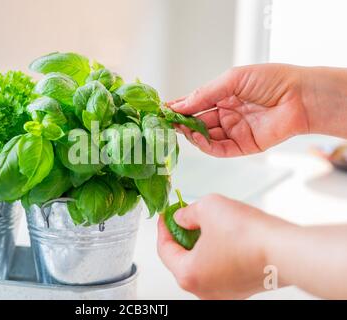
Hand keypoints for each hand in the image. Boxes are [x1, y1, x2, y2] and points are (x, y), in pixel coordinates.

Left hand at [157, 194, 289, 299]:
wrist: (285, 249)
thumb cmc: (248, 235)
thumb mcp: (207, 208)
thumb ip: (188, 213)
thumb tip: (182, 217)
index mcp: (189, 275)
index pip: (164, 250)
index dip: (164, 228)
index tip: (167, 215)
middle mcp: (204, 290)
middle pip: (182, 259)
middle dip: (182, 236)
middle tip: (184, 217)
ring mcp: (224, 292)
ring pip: (202, 264)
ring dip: (199, 244)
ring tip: (205, 223)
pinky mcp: (241, 289)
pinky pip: (220, 269)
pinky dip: (216, 253)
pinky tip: (223, 236)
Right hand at [169, 64, 310, 156]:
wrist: (300, 96)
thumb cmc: (271, 80)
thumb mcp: (232, 80)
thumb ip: (205, 93)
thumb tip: (180, 104)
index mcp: (223, 96)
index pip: (195, 104)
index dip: (179, 107)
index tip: (163, 109)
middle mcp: (226, 115)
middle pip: (197, 122)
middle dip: (181, 122)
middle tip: (167, 122)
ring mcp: (233, 131)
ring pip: (205, 137)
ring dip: (191, 134)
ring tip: (180, 129)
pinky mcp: (242, 146)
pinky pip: (219, 149)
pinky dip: (205, 146)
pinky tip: (197, 138)